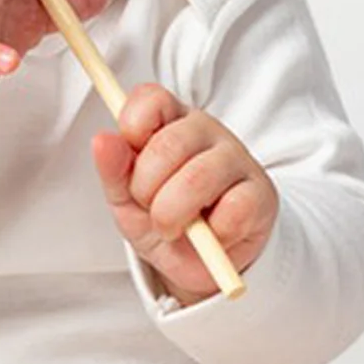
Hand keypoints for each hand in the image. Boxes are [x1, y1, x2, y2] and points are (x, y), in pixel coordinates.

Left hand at [92, 84, 278, 303]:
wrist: (200, 264)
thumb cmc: (165, 219)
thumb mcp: (126, 200)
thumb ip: (113, 170)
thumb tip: (103, 140)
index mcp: (169, 121)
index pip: (150, 99)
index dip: (132, 129)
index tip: (131, 162)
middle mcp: (206, 130)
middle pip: (167, 146)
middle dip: (146, 190)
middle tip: (151, 210)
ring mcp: (237, 158)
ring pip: (197, 178)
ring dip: (173, 215)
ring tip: (174, 229)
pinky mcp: (261, 193)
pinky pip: (232, 211)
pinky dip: (213, 234)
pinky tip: (211, 236)